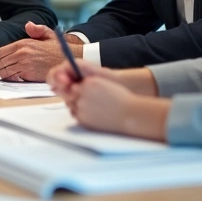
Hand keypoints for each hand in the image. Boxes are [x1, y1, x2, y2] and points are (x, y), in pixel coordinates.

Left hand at [0, 21, 80, 81]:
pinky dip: (11, 79)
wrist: (69, 60)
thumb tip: (28, 25)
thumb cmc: (58, 49)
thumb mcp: (48, 35)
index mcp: (23, 43)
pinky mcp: (28, 75)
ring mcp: (24, 64)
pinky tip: (15, 77)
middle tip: (1, 69)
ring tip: (7, 74)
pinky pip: (12, 78)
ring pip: (4, 71)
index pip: (0, 52)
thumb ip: (36, 30)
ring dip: (3, 74)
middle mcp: (22, 53)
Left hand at [56, 76, 170, 141]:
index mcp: (89, 82)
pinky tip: (92, 115)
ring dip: (79, 106)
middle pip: (72, 95)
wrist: (129, 113)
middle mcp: (83, 92)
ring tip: (93, 110)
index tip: (87, 95)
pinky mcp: (82, 118)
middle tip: (90, 104)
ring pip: (72, 105)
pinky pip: (76, 115)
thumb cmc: (120, 99)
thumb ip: (90, 85)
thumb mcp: (105, 85)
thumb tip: (77, 87)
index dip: (80, 91)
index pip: (76, 85)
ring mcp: (81, 105)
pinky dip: (81, 115)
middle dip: (78, 98)